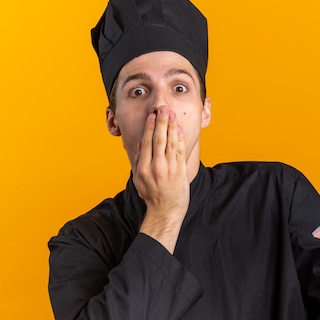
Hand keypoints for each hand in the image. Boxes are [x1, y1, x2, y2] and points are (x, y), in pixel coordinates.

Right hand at [133, 106, 189, 252]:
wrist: (165, 210)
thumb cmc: (151, 195)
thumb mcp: (139, 179)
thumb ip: (139, 161)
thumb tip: (141, 143)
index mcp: (144, 169)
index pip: (147, 143)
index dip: (149, 128)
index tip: (151, 116)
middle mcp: (156, 168)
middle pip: (159, 140)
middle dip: (161, 123)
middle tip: (162, 109)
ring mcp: (169, 170)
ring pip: (170, 144)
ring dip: (171, 127)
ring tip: (172, 114)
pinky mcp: (180, 172)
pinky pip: (180, 152)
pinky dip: (180, 140)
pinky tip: (179, 129)